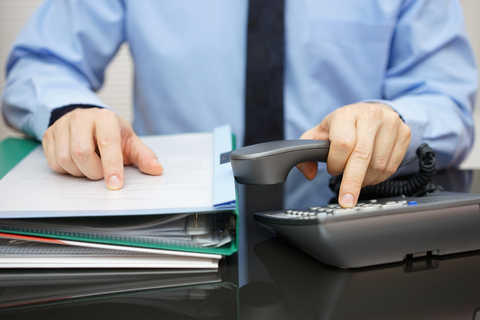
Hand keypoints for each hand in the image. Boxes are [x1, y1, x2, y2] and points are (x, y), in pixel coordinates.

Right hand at [42, 108, 162, 189]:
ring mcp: (62, 125)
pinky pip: (53, 162)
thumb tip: (156, 169)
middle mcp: (81, 118)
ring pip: (65, 159)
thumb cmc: (112, 134)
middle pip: (81, 153)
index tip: (115, 184)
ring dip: (80, 172)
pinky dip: (67, 170)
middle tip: (102, 172)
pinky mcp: (48, 135)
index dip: (111, 166)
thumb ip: (143, 156)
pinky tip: (77, 164)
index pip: (107, 143)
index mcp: (105, 118)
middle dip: (93, 171)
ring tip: (90, 166)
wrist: (89, 121)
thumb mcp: (130, 142)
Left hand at [297, 103, 410, 207]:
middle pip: (362, 156)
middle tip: (346, 200)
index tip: (332, 170)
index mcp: (346, 114)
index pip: (343, 144)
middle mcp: (371, 116)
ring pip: (379, 164)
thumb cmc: (344, 125)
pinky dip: (379, 178)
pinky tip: (369, 175)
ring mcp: (390, 124)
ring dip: (365, 180)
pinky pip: (392, 166)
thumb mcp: (321, 131)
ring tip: (356, 179)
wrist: (372, 111)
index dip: (336, 163)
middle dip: (352, 183)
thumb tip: (308, 172)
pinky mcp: (404, 133)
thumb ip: (308, 149)